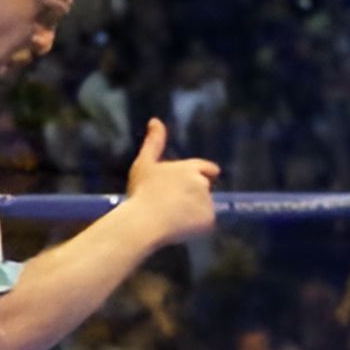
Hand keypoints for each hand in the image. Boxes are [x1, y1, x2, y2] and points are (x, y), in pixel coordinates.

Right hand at [124, 119, 218, 248]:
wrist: (143, 222)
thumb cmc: (141, 193)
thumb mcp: (143, 164)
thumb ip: (153, 142)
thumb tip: (155, 120)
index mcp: (190, 168)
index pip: (207, 169)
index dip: (199, 177)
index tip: (184, 188)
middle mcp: (202, 183)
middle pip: (204, 189)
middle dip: (193, 196)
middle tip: (171, 206)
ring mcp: (207, 202)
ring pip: (204, 207)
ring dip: (193, 212)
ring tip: (171, 219)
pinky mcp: (208, 220)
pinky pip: (205, 225)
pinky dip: (196, 228)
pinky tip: (179, 229)